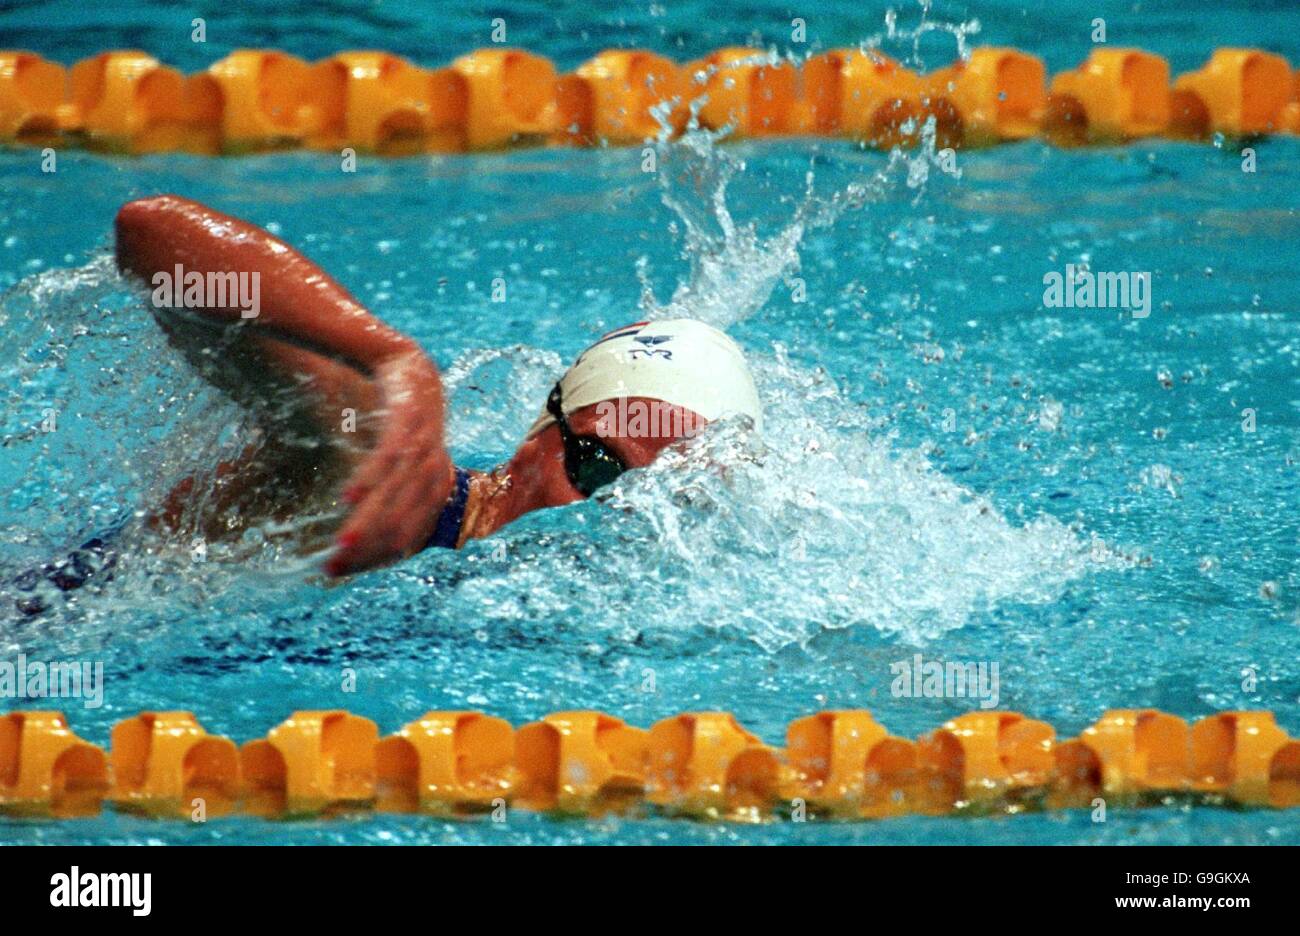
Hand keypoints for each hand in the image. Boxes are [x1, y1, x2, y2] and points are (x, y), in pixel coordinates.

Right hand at [325, 349, 451, 575]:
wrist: (401, 357)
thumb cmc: (393, 412)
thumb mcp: (393, 453)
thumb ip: (379, 486)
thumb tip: (350, 517)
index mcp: (435, 475)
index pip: (415, 524)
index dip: (382, 549)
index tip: (345, 569)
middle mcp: (435, 460)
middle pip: (408, 512)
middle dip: (373, 542)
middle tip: (338, 565)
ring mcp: (425, 436)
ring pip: (398, 488)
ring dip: (370, 518)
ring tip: (343, 544)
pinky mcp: (408, 413)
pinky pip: (389, 452)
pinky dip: (370, 476)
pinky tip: (350, 497)